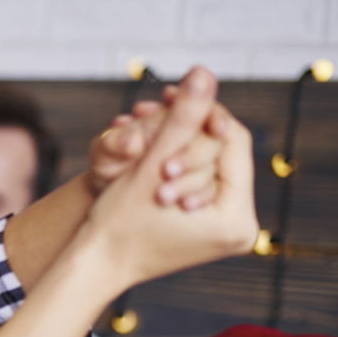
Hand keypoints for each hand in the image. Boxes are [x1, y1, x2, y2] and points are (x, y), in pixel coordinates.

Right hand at [81, 66, 257, 290]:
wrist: (96, 265)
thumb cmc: (117, 224)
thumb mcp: (152, 164)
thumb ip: (183, 116)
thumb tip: (205, 71)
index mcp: (237, 219)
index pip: (235, 143)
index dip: (205, 112)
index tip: (173, 94)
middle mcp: (241, 228)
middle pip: (226, 154)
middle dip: (191, 130)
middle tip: (160, 105)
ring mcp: (227, 231)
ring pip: (214, 165)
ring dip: (183, 143)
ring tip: (151, 122)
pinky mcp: (212, 230)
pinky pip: (204, 181)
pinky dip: (181, 164)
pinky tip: (158, 150)